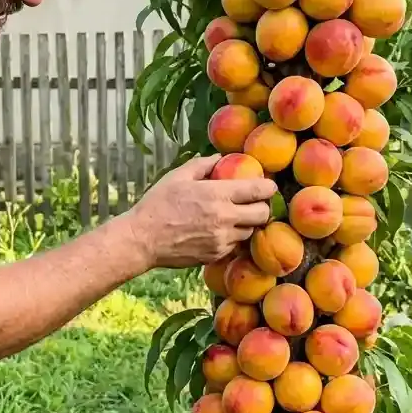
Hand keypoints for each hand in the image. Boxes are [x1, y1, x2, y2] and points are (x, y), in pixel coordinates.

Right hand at [123, 155, 276, 268]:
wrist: (143, 240)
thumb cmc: (157, 204)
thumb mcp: (177, 177)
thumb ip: (202, 165)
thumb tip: (220, 158)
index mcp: (217, 195)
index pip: (257, 191)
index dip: (268, 187)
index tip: (268, 186)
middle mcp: (224, 218)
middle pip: (262, 214)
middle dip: (262, 207)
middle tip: (254, 203)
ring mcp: (221, 239)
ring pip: (249, 231)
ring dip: (246, 223)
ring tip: (234, 217)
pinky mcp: (216, 254)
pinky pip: (234, 245)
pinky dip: (232, 237)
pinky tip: (218, 230)